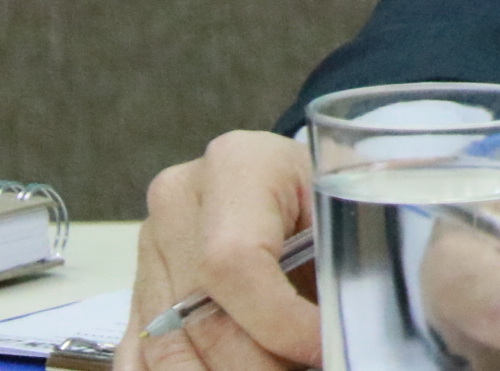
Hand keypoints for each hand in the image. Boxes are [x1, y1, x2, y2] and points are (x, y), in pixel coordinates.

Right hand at [121, 133, 322, 370]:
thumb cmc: (322, 188)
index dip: (278, 322)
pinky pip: (142, 354)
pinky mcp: (139, 288)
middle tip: (304, 370)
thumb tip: (340, 336)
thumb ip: (339, 261)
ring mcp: (150, 250)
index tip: (319, 350)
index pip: (234, 261)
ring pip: (166, 348)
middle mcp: (179, 206)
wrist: (287, 173)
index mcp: (235, 167)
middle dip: (256, 365)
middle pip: (199, 316)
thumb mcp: (341, 204)